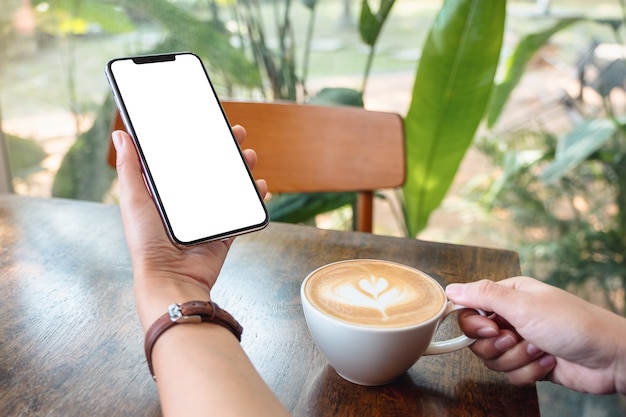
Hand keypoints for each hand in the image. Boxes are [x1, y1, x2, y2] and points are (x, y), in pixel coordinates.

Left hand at [112, 127, 266, 329]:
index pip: (184, 159)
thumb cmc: (147, 242)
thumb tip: (122, 135)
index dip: (196, 140)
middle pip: (211, 169)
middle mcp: (188, 204)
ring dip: (242, 170)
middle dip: (226, 149)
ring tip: (250, 156)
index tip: (207, 122)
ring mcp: (207, 218)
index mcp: (166, 194)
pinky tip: (259, 186)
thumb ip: (130, 168)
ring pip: (230, 187)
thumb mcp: (134, 199)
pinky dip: (254, 199)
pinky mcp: (223, 232)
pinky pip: (242, 212)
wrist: (170, 278)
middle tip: (237, 133)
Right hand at [446, 277, 625, 393]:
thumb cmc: (572, 324)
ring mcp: (520, 341)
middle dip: (498, 345)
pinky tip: (549, 361)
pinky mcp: (529, 364)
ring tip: (540, 349)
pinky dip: (529, 372)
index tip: (490, 329)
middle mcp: (511, 317)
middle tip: (518, 338)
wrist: (609, 358)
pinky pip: (510, 374)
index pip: (469, 309)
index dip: (474, 325)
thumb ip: (483, 295)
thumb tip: (450, 288)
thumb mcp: (523, 304)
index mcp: (508, 295)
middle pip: (477, 339)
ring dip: (517, 358)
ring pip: (492, 359)